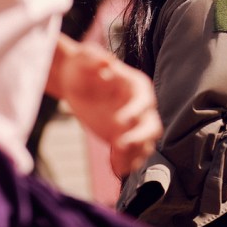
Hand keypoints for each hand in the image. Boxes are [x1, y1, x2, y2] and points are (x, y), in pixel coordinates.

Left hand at [47, 36, 162, 175]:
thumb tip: (106, 62)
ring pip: (144, 145)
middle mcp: (139, 107)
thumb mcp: (84, 58)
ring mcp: (132, 125)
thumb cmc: (82, 65)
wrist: (74, 82)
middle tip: (121, 144)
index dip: (136, 111)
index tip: (121, 120)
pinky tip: (114, 168)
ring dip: (133, 155)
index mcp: (136, 86)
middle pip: (152, 126)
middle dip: (140, 137)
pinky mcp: (122, 138)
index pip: (145, 101)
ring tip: (116, 162)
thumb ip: (95, 58)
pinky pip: (130, 155)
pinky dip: (125, 163)